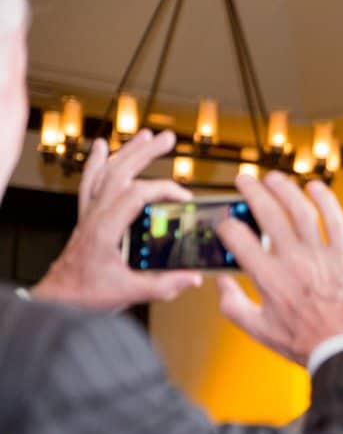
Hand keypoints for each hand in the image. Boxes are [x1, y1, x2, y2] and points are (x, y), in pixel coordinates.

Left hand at [32, 130, 201, 308]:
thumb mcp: (129, 293)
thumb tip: (193, 278)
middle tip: (166, 139)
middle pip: (120, 173)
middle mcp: (95, 216)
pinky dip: (96, 162)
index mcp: (105, 230)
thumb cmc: (86, 294)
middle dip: (144, 153)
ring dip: (126, 152)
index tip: (184, 199)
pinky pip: (89, 182)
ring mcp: (89, 214)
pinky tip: (102, 148)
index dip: (163, 191)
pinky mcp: (87, 217)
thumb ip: (163, 286)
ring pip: (106, 173)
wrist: (59, 297)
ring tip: (145, 136)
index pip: (135, 195)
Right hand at [215, 171, 342, 365]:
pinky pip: (335, 219)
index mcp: (269, 279)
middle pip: (268, 213)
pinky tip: (314, 187)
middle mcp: (293, 262)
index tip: (226, 222)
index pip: (238, 238)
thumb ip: (233, 307)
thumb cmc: (306, 344)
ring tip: (273, 179)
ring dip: (284, 188)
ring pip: (300, 209)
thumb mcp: (260, 331)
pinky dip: (324, 199)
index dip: (227, 224)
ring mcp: (321, 256)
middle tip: (244, 181)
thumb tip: (221, 285)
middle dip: (252, 192)